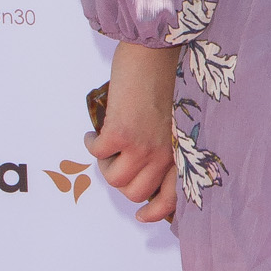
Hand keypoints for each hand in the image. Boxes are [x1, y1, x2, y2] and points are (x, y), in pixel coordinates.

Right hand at [86, 40, 178, 224]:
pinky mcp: (121, 134)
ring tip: (106, 143)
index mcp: (178, 152)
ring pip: (114, 179)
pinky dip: (91, 144)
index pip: (171, 197)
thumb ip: (164, 148)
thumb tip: (142, 170)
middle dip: (119, 179)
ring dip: (104, 163)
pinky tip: (95, 132)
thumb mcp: (172, 123)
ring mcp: (143, 146)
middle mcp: (164, 155)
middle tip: (115, 159)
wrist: (155, 54)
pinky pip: (97, 154)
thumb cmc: (164, 84)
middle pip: (134, 192)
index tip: (141, 215)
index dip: (155, 211)